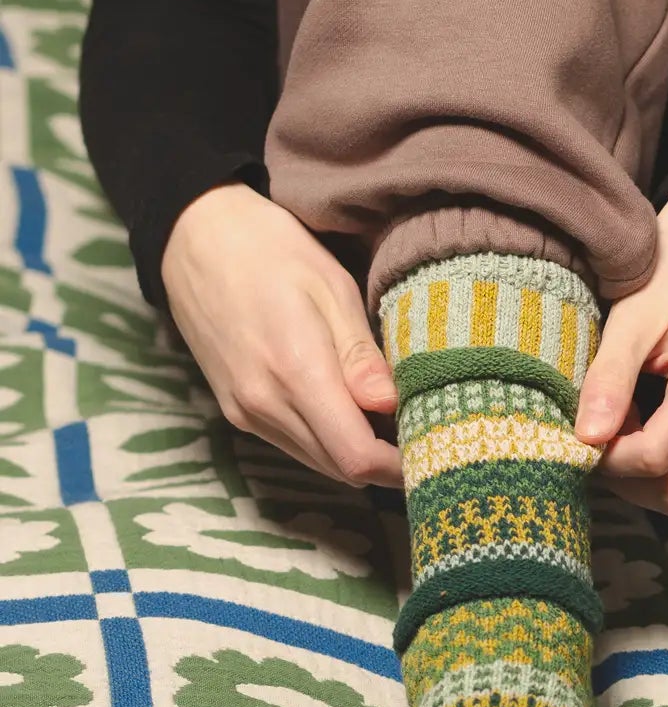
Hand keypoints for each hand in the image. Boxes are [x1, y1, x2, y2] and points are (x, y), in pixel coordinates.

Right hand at [161, 181, 402, 489]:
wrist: (195, 238)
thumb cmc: (271, 250)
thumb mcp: (330, 288)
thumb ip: (360, 356)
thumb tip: (394, 406)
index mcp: (295, 371)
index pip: (355, 456)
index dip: (399, 464)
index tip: (433, 445)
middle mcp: (264, 405)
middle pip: (340, 469)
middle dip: (385, 461)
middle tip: (422, 428)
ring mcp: (245, 412)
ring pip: (318, 462)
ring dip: (357, 452)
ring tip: (391, 417)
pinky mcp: (236, 410)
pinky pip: (295, 445)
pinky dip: (328, 440)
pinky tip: (350, 408)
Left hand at [574, 192, 667, 517]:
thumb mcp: (631, 319)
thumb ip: (609, 379)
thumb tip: (586, 439)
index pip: (655, 460)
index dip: (609, 459)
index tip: (584, 430)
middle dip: (633, 483)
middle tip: (601, 442)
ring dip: (650, 481)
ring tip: (621, 432)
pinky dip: (667, 467)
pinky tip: (641, 427)